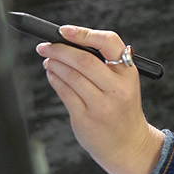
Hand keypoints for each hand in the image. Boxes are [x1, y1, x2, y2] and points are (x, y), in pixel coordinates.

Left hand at [38, 24, 165, 173]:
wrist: (127, 143)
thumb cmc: (121, 108)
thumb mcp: (123, 83)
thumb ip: (104, 65)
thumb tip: (69, 44)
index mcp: (129, 74)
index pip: (109, 43)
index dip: (84, 34)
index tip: (64, 30)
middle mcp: (117, 89)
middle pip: (84, 60)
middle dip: (59, 49)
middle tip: (45, 46)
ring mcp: (101, 105)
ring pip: (71, 76)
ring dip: (53, 64)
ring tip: (47, 60)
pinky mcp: (85, 118)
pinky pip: (64, 92)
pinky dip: (54, 79)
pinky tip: (52, 75)